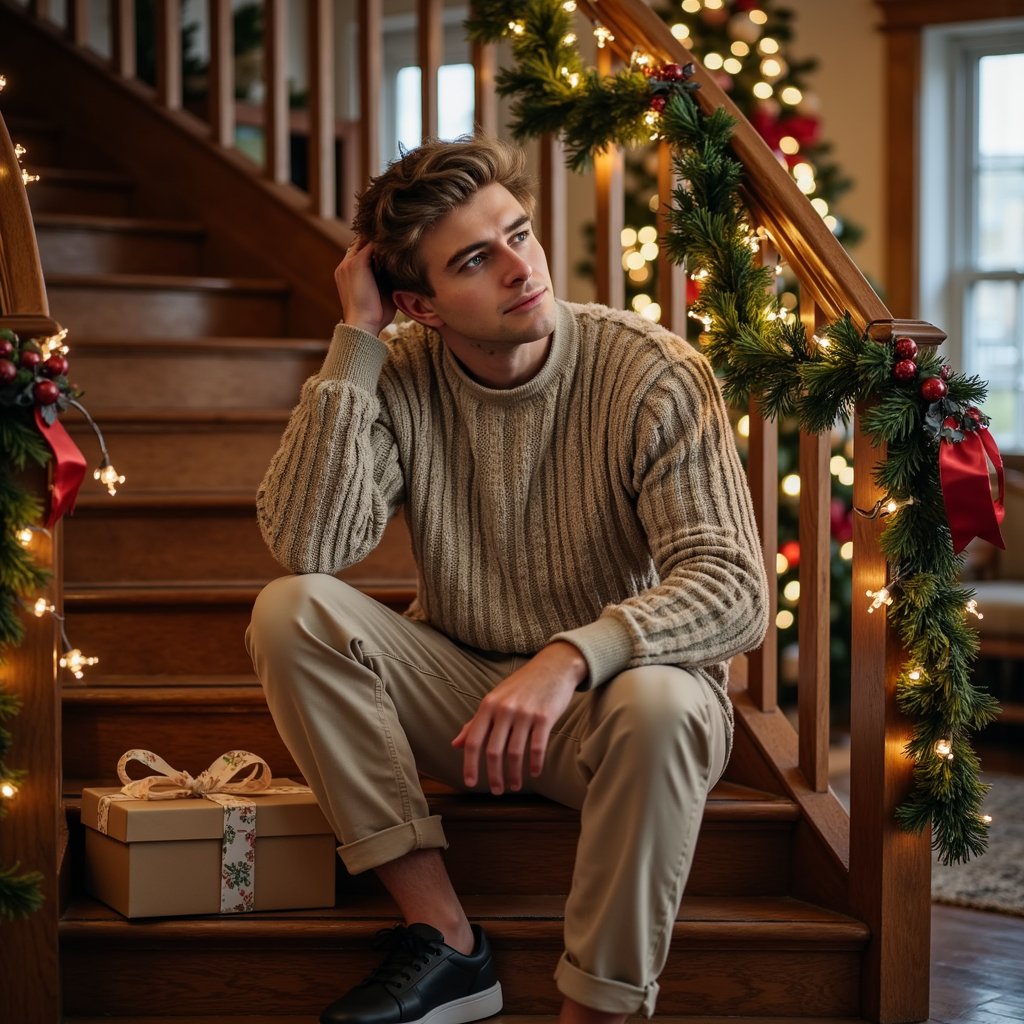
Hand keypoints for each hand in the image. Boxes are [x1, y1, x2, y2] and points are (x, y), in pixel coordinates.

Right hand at [334, 238, 396, 336]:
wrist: (363, 325)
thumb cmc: (375, 317)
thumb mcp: (381, 294)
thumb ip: (386, 281)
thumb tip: (403, 274)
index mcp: (347, 274)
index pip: (359, 252)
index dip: (376, 249)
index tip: (394, 249)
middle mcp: (345, 266)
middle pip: (361, 243)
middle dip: (379, 241)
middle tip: (400, 240)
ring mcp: (349, 263)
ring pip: (365, 241)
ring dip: (382, 240)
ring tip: (400, 241)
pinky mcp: (357, 263)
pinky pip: (370, 244)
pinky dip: (384, 244)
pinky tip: (399, 245)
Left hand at [452, 641, 587, 793]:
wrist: (554, 666)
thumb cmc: (522, 685)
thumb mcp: (495, 699)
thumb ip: (476, 722)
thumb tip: (455, 744)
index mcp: (488, 705)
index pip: (474, 741)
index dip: (470, 765)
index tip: (470, 783)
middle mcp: (504, 709)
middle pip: (493, 751)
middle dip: (494, 776)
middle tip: (497, 791)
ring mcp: (525, 713)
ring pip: (515, 753)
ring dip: (514, 774)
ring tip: (515, 786)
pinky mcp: (544, 716)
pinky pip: (537, 746)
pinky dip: (535, 763)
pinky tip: (534, 772)